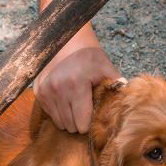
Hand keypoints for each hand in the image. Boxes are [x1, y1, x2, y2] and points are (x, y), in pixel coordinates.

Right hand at [33, 0, 121, 133]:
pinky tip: (65, 98)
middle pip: (70, 126)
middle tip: (85, 109)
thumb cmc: (89, 55)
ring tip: (76, 104)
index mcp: (76, 85)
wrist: (66, 39)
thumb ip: (117, 86)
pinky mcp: (38, 91)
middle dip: (79, 122)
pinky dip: (58, 111)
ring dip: (68, 118)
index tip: (94, 116)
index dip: (89, 124)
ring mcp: (45, 90)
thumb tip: (128, 102)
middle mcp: (57, 89)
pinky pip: (49, 113)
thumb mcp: (106, 67)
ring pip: (59, 122)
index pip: (81, 123)